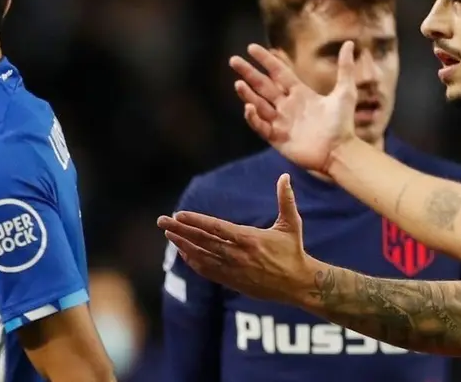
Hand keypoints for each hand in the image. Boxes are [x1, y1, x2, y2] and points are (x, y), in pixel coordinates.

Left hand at [157, 173, 320, 303]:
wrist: (298, 285)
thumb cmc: (294, 251)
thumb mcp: (291, 224)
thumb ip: (286, 199)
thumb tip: (285, 175)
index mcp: (250, 239)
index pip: (216, 228)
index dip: (196, 221)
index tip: (178, 214)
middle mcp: (238, 255)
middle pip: (203, 241)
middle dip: (180, 230)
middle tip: (162, 221)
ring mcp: (233, 270)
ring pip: (201, 257)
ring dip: (183, 245)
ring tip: (168, 234)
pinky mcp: (232, 282)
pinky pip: (207, 271)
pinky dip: (193, 262)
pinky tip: (183, 253)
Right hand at [229, 41, 357, 171]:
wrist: (340, 152)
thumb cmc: (343, 124)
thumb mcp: (345, 92)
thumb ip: (345, 68)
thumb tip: (349, 43)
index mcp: (300, 93)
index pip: (278, 72)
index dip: (265, 60)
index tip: (251, 48)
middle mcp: (287, 105)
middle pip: (263, 85)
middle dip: (248, 73)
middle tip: (233, 60)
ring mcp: (281, 121)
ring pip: (259, 104)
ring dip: (248, 94)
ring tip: (238, 83)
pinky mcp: (277, 138)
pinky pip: (261, 126)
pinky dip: (254, 117)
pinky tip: (249, 107)